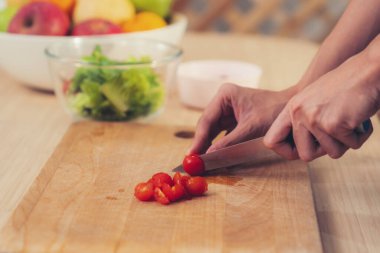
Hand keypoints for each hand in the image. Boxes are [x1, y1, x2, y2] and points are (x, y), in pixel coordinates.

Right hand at [188, 83, 296, 154]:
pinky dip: (217, 144)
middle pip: (207, 125)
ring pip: (212, 130)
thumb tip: (210, 154)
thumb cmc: (274, 112)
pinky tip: (213, 155)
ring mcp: (227, 110)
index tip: (192, 153)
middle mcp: (223, 101)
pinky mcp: (233, 119)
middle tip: (193, 159)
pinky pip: (221, 133)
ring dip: (207, 144)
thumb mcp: (251, 128)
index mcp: (225, 95)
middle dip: (201, 142)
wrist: (291, 108)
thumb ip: (229, 142)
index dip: (198, 138)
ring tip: (199, 160)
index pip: (207, 119)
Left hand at [264, 51, 379, 160]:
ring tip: (351, 119)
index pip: (271, 141)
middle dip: (325, 149)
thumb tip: (299, 152)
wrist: (369, 70)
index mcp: (291, 108)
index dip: (286, 152)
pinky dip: (361, 136)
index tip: (301, 150)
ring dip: (346, 141)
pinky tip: (361, 117)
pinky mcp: (333, 124)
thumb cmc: (346, 86)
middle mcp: (298, 113)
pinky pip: (351, 146)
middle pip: (305, 155)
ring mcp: (314, 119)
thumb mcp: (313, 100)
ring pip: (332, 153)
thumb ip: (303, 121)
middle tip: (338, 132)